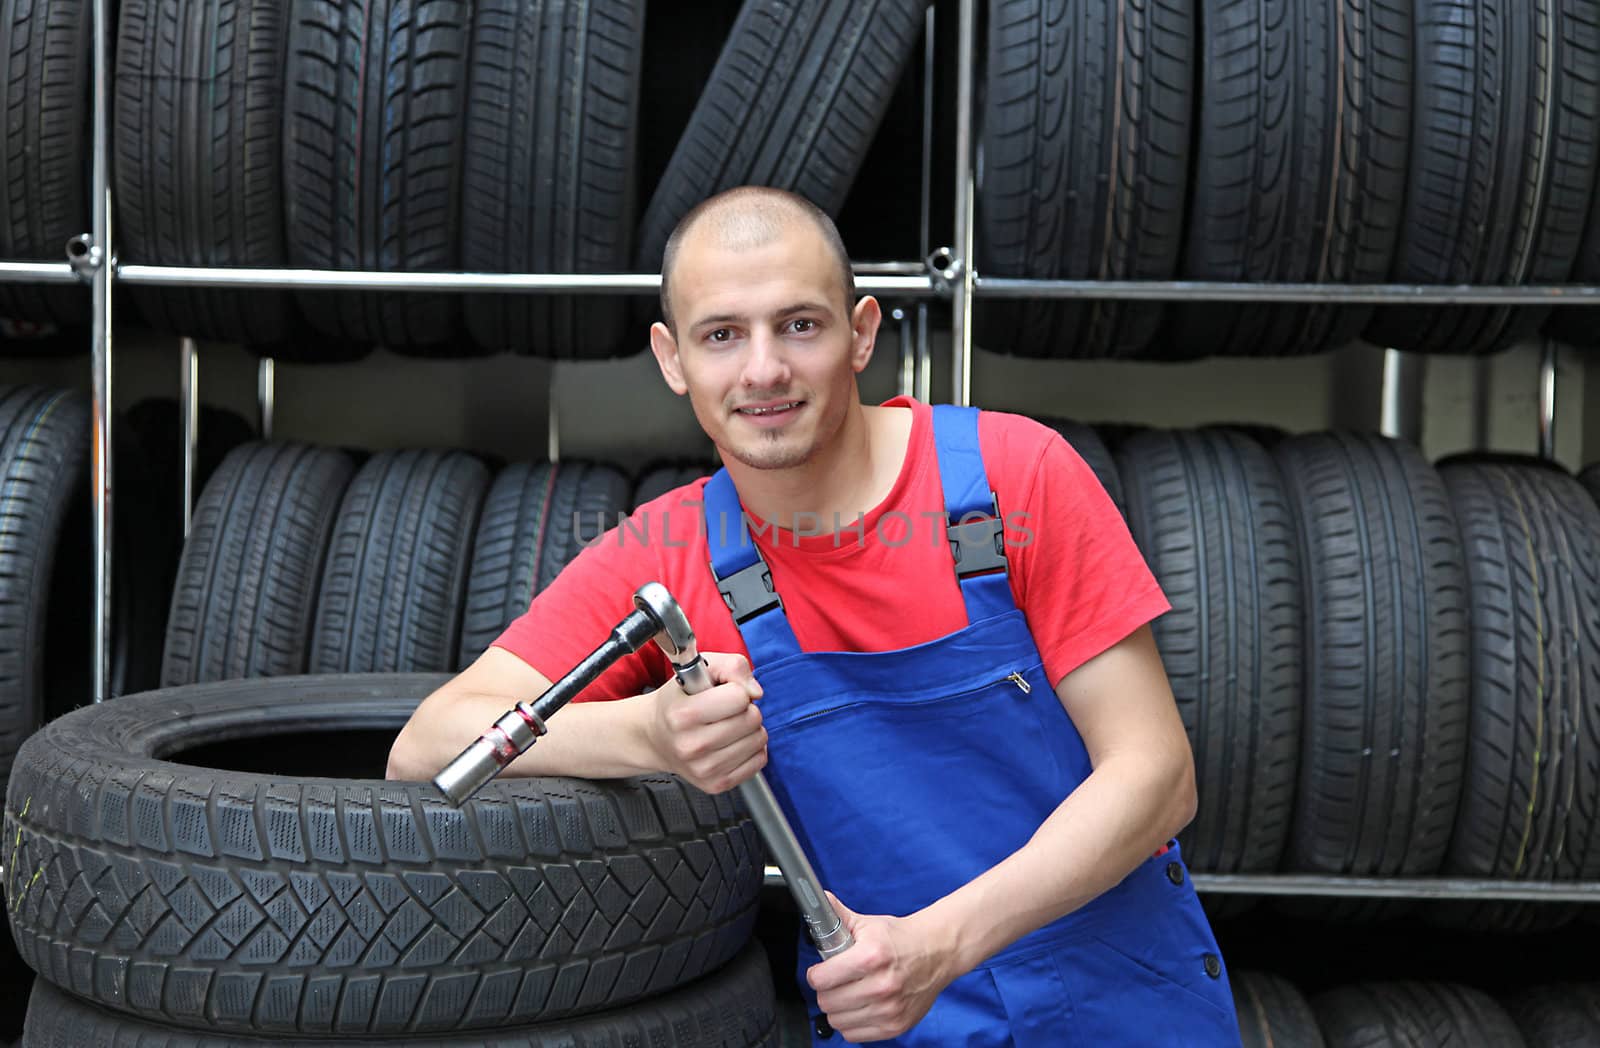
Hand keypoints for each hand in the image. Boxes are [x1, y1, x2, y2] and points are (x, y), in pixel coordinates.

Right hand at [643, 651, 766, 792]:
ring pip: (759, 740)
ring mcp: (704, 769)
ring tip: (728, 726)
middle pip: (752, 719)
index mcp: (683, 715)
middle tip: (725, 711)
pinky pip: (759, 761)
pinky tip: (733, 743)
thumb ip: (731, 666)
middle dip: (745, 709)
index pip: (739, 697)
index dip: (735, 690)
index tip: (722, 693)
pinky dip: (752, 749)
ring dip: (750, 729)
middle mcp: (691, 746)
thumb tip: (755, 692)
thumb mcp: (698, 670)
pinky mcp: (716, 784)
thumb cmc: (678, 701)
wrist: (654, 738)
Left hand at [806, 893, 956, 1042]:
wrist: (938, 951)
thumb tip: (819, 899)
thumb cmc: (901, 938)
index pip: (821, 979)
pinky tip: (859, 1008)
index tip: (819, 972)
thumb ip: (838, 916)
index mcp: (870, 957)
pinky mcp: (896, 1026)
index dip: (816, 975)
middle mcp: (881, 986)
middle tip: (834, 983)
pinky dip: (851, 1023)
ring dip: (838, 1009)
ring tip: (847, 995)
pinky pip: (854, 1035)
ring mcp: (889, 1009)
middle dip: (826, 991)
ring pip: (838, 1021)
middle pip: (827, 1002)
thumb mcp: (868, 924)